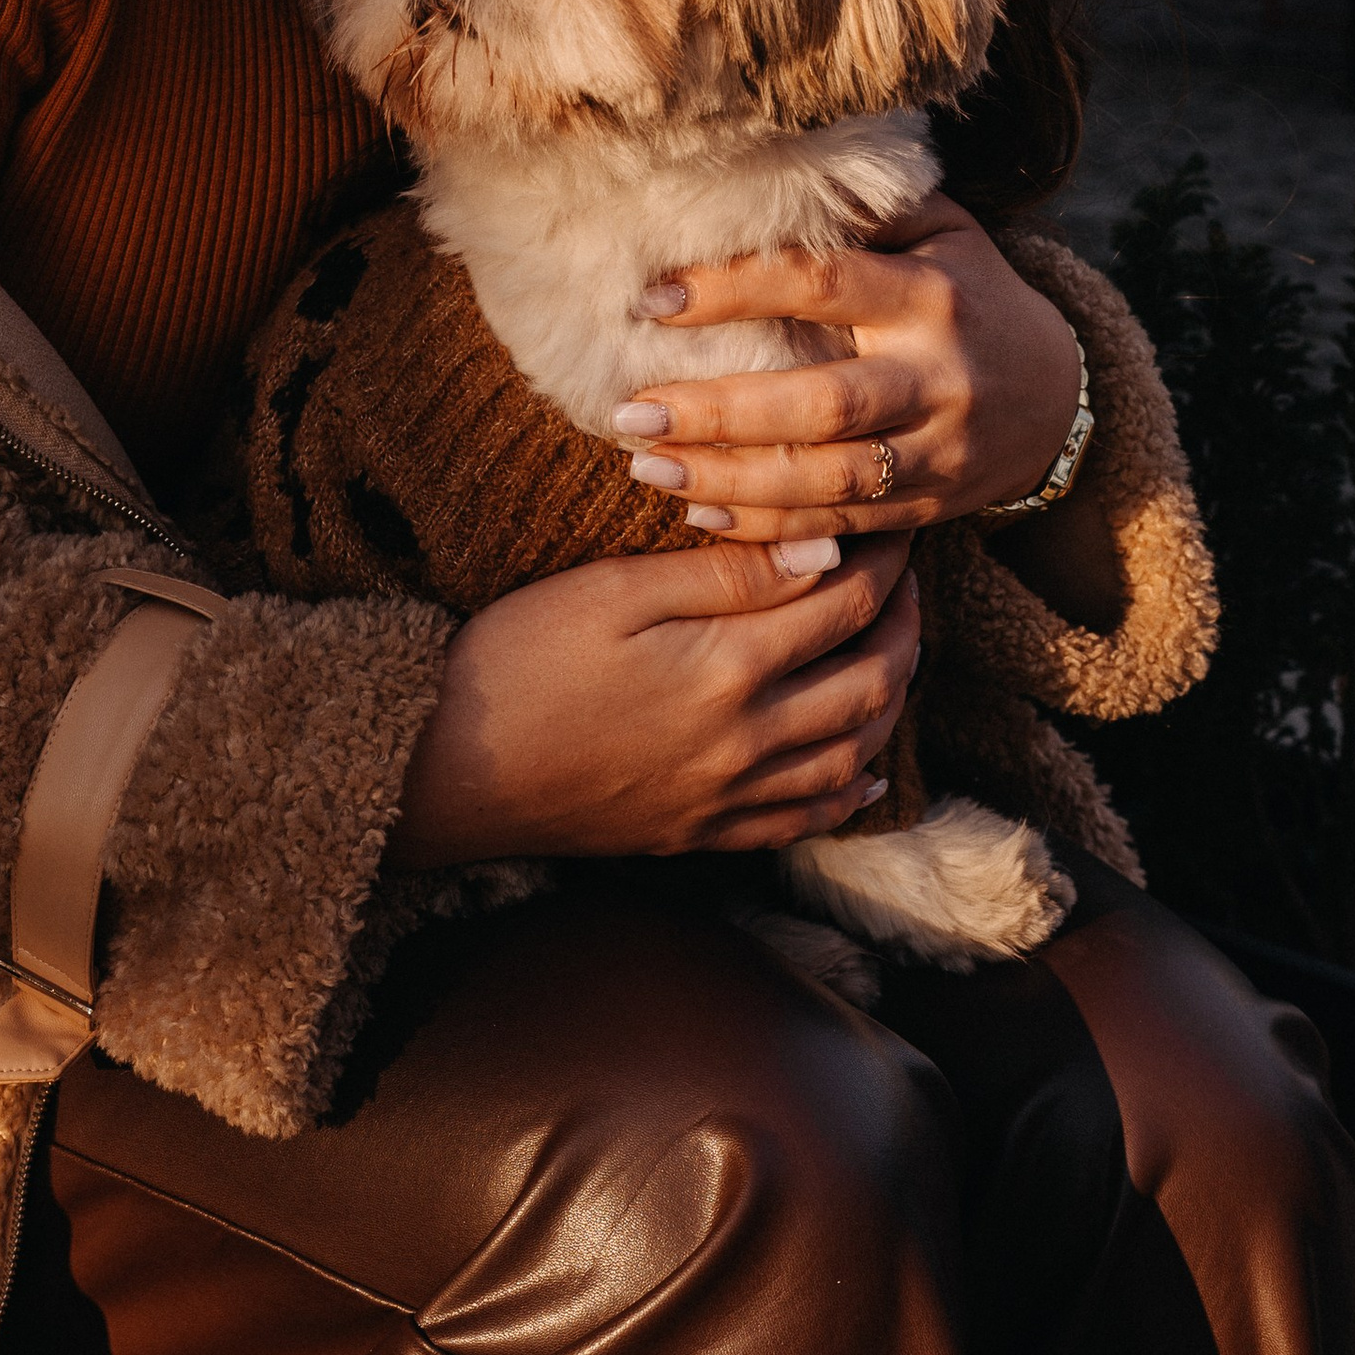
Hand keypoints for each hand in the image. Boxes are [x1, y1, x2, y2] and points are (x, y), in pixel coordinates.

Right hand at [389, 534, 918, 868]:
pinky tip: (865, 770)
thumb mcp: (613, 591)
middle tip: (907, 580)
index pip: (844, 604)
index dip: (881, 559)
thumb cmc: (516, 659)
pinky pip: (801, 822)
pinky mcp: (697, 832)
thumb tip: (823, 555)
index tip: (890, 522)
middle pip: (869, 683)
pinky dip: (847, 794)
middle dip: (903, 625)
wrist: (447, 768)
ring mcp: (724, 797)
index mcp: (727, 668)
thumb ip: (725, 576)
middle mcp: (745, 742)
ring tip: (896, 655)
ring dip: (891, 703)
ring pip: (851, 755)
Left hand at [612, 197, 1077, 543]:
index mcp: (930, 293)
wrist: (1061, 395)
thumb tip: (759, 175)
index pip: (820, 284)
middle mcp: (938, 375)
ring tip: (646, 469)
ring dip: (731, 479)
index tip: (651, 300)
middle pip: (822, 403)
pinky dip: (769, 526)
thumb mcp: (940, 232)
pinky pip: (842, 527)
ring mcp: (939, 451)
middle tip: (630, 413)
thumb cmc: (970, 292)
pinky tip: (700, 510)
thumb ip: (865, 212)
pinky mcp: (930, 509)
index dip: (733, 290)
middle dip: (719, 412)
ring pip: (828, 480)